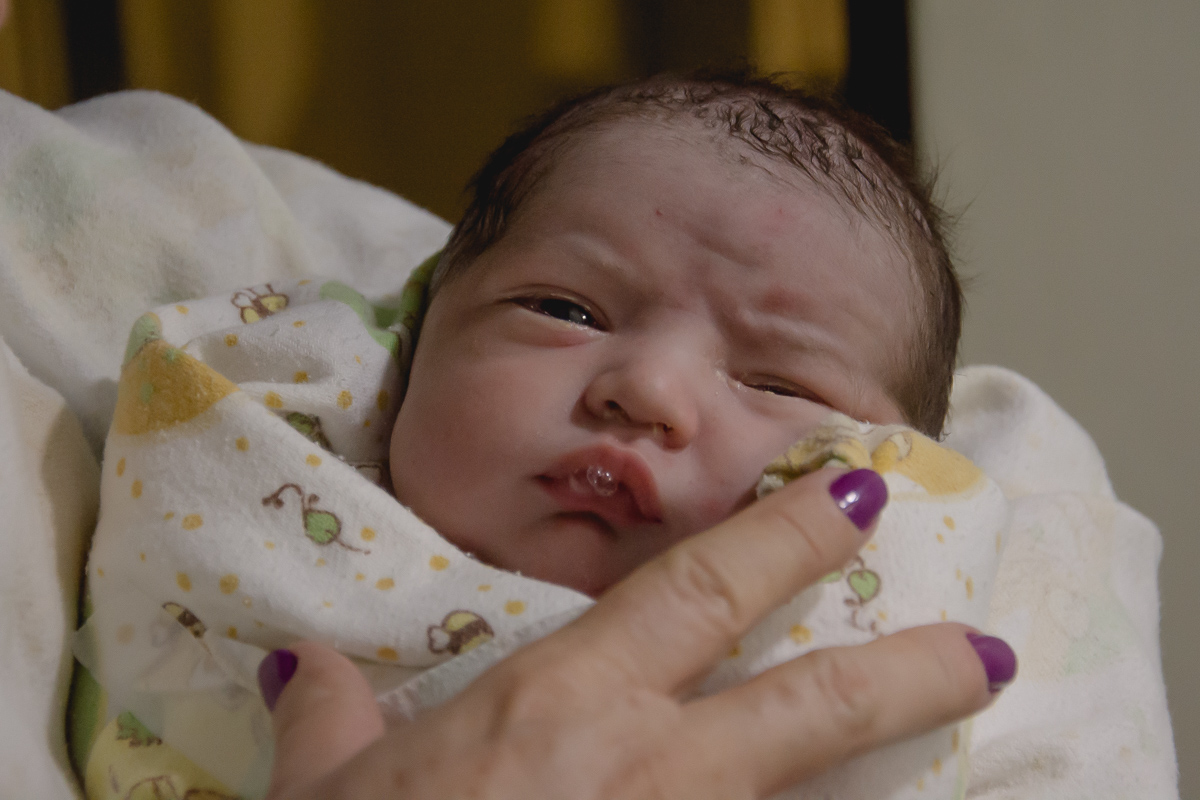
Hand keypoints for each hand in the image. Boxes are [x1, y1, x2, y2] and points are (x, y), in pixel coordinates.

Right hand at [259, 468, 1014, 798]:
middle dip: (903, 667)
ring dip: (885, 781)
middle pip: (803, 708)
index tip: (852, 496)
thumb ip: (333, 723)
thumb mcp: (332, 796)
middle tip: (984, 646)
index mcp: (561, 705)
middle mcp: (643, 769)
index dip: (783, 537)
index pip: (696, 593)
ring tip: (955, 737)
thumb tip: (310, 671)